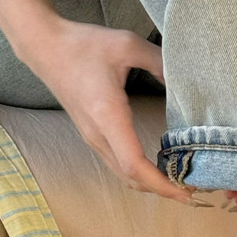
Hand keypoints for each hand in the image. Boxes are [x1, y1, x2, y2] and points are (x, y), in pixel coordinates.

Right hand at [14, 16, 194, 205]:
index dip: (160, 183)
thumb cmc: (84, 44)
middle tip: (192, 189)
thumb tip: (184, 80)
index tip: (185, 192)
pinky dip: (137, 171)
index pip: (134, 164)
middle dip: (161, 189)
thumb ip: (160, 62)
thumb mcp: (128, 45)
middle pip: (130, 177)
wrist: (44, 45)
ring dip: (149, 182)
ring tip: (178, 180)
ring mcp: (91, 135)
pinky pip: (115, 162)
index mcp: (108, 116)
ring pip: (121, 173)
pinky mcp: (90, 132)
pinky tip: (156, 164)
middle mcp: (97, 133)